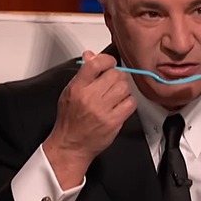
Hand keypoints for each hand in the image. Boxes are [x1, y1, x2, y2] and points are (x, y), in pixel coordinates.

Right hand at [43, 51, 136, 187]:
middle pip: (115, 74)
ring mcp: (103, 110)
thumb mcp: (70, 92)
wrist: (71, 145)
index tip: (109, 63)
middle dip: (116, 76)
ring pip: (125, 87)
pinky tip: (120, 105)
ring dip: (123, 89)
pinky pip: (131, 103)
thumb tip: (91, 55)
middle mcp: (90, 97)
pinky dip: (128, 102)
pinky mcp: (114, 121)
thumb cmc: (70, 119)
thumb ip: (83, 74)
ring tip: (115, 95)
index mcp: (78, 87)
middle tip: (112, 83)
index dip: (107, 60)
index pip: (96, 63)